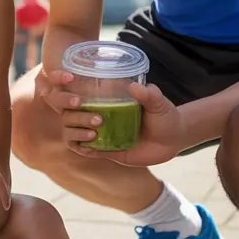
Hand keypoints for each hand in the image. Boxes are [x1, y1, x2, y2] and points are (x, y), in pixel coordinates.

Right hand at [66, 83, 187, 165]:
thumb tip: (135, 87)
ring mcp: (100, 133)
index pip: (77, 93)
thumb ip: (149, 95)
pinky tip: (90, 149)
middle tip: (97, 119)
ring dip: (76, 132)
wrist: (173, 139)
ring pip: (72, 132)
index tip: (70, 89)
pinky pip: (86, 150)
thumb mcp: (159, 104)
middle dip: (74, 116)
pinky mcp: (106, 151)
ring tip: (92, 135)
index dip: (64, 92)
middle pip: (68, 115)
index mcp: (104, 99)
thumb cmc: (164, 116)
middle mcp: (97, 114)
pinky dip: (83, 149)